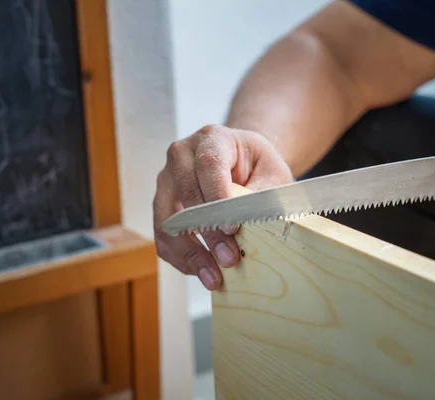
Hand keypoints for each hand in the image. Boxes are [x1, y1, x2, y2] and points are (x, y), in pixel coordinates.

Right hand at [153, 124, 293, 289]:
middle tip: (229, 260)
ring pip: (167, 220)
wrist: (241, 162)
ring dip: (190, 253)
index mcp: (212, 138)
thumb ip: (264, 192)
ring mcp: (167, 179)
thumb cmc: (258, 166)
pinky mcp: (162, 204)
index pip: (209, 164)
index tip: (233, 227)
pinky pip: (163, 236)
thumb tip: (252, 222)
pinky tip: (202, 272)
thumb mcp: (272, 172)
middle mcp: (181, 155)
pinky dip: (181, 258)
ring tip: (213, 277)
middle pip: (186, 193)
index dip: (218, 196)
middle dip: (208, 232)